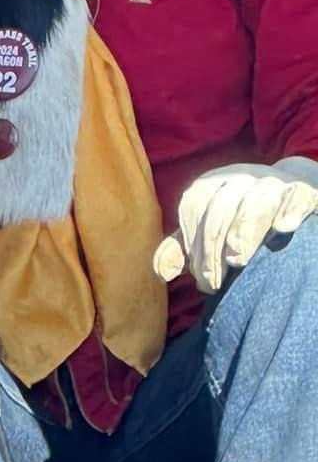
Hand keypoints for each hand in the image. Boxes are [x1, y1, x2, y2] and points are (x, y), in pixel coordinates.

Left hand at [153, 158, 317, 292]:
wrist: (286, 191)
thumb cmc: (237, 219)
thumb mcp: (206, 229)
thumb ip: (182, 249)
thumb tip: (161, 272)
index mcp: (210, 184)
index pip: (194, 210)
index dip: (194, 246)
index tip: (201, 279)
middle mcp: (238, 178)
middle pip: (220, 211)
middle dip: (213, 249)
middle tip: (214, 283)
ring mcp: (270, 181)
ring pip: (255, 203)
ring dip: (244, 232)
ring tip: (237, 261)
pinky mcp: (300, 189)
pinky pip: (295, 196)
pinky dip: (289, 210)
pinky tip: (283, 228)